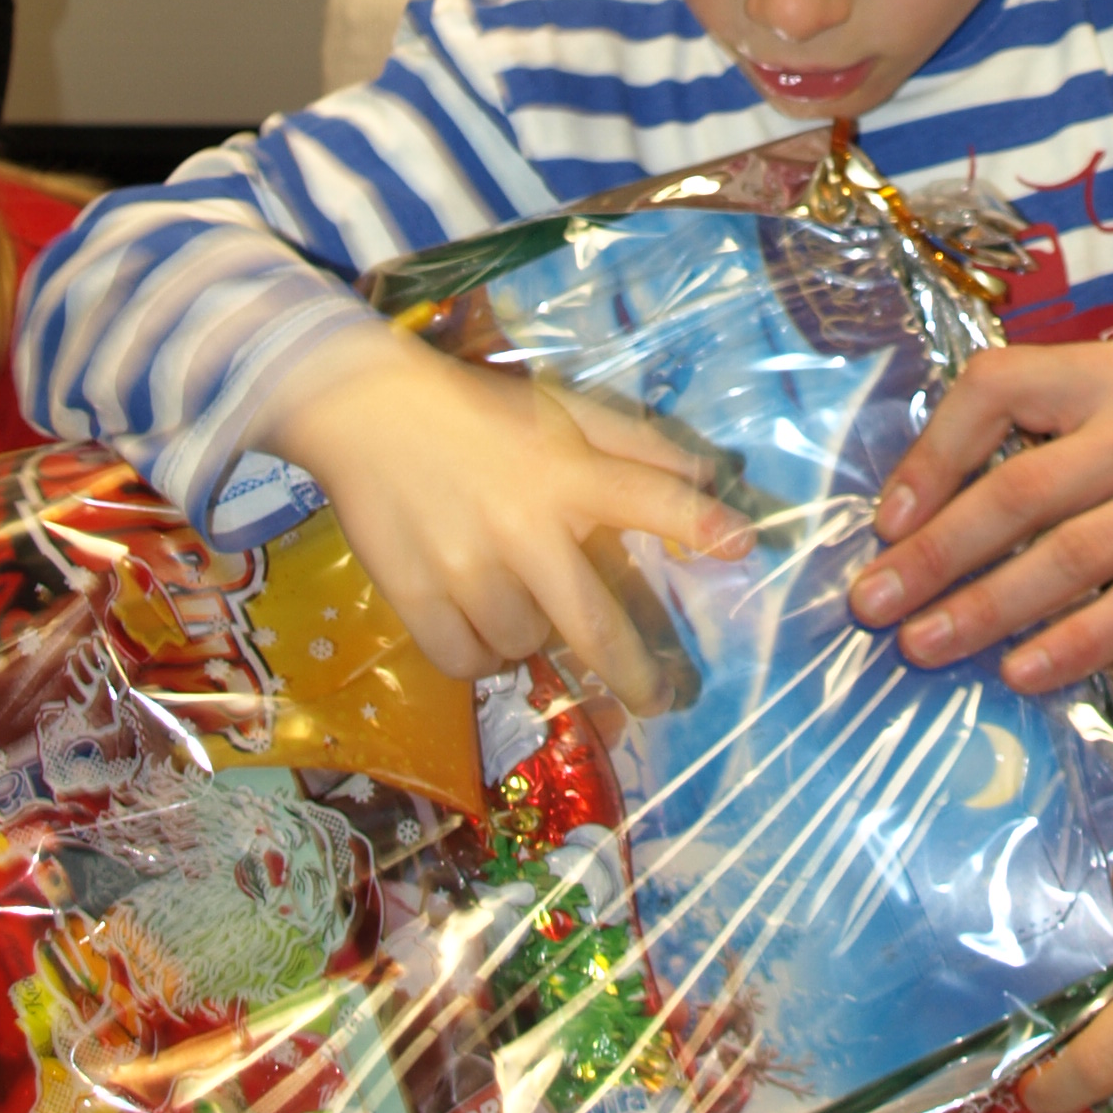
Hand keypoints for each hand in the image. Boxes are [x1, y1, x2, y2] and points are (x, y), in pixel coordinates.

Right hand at [261, 341, 750, 706]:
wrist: (368, 414)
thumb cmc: (481, 413)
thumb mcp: (565, 412)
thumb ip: (639, 444)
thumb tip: (717, 477)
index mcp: (567, 472)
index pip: (651, 496)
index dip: (701, 523)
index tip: (745, 546)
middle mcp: (525, 527)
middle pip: (595, 628)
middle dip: (638, 677)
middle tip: (662, 701)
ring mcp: (468, 570)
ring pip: (528, 645)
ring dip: (535, 635)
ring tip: (517, 592)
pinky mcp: (417, 598)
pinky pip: (470, 663)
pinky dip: (483, 655)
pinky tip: (480, 620)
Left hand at [849, 339, 1112, 688]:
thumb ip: (1037, 455)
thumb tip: (909, 525)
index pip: (998, 386)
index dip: (931, 454)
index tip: (886, 525)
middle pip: (1023, 487)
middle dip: (937, 554)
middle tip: (874, 604)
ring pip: (1070, 555)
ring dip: (986, 608)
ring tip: (925, 647)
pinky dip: (1070, 643)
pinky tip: (1020, 671)